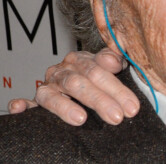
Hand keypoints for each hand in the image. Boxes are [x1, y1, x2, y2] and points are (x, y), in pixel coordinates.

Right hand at [8, 48, 139, 125]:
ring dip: (66, 107)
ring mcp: (47, 86)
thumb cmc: (96, 74)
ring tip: (81, 119)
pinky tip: (21, 108)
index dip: (117, 89)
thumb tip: (114, 61)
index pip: (99, 70)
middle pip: (80, 83)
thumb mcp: (109, 64)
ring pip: (54, 95)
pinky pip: (28, 103)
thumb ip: (114, 59)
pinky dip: (22, 105)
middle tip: (117, 117)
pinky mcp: (35, 101)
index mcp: (81, 59)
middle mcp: (63, 70)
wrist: (76, 76)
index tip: (132, 106)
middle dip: (100, 101)